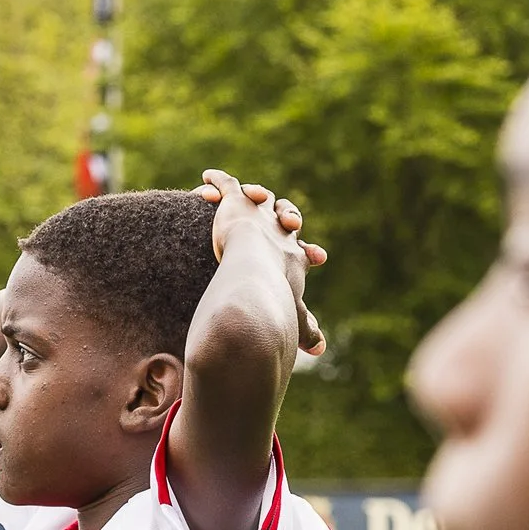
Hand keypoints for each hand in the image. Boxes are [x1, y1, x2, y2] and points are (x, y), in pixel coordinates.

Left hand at [196, 169, 326, 356]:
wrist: (254, 274)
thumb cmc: (272, 299)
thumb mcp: (292, 314)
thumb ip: (306, 329)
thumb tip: (321, 351)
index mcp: (291, 256)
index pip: (301, 251)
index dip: (308, 252)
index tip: (315, 257)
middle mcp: (279, 232)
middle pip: (286, 216)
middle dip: (288, 215)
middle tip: (289, 222)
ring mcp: (258, 214)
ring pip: (260, 197)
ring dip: (256, 194)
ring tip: (250, 193)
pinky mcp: (237, 203)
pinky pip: (227, 186)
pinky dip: (217, 181)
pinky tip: (206, 178)